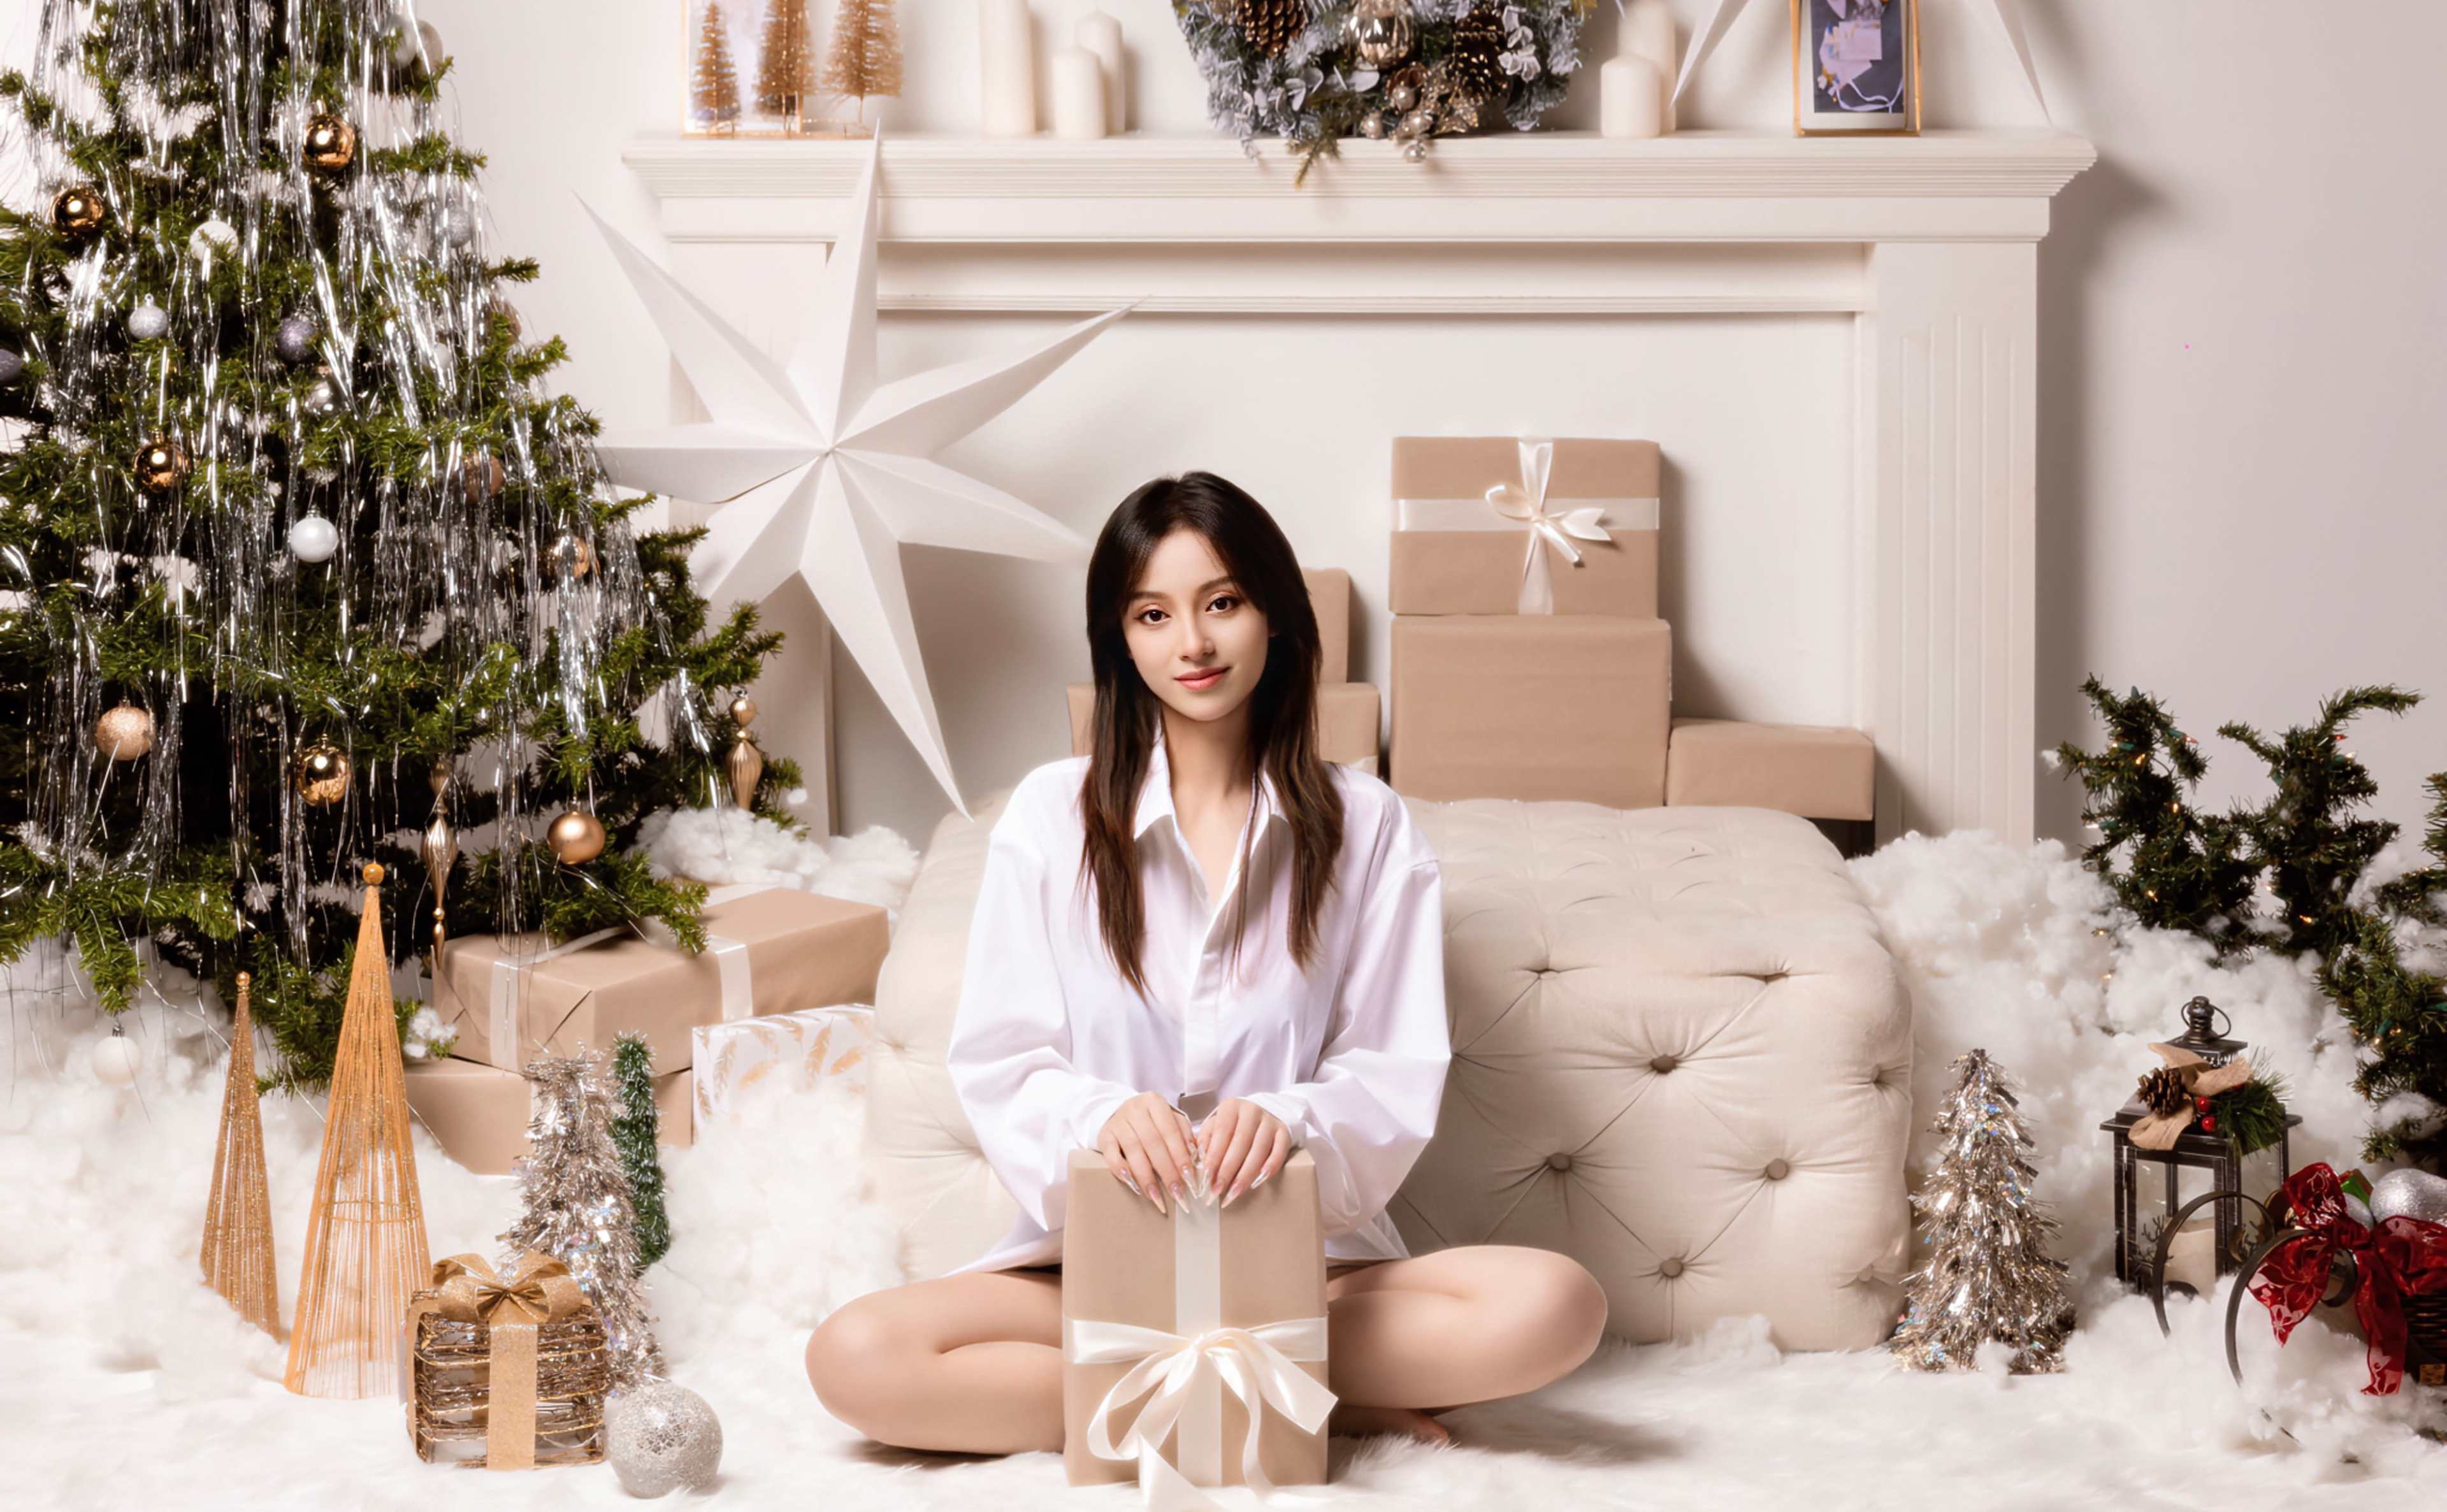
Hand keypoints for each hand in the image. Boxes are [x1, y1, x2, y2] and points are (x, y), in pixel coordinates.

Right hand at [1096, 1092, 1197, 1215]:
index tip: (1189, 1178)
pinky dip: (1122, 1171)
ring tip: (1157, 1197)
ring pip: (1133, 1151)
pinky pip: (1111, 1155)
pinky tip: (1134, 1186)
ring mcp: (1118, 1122)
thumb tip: (1194, 1157)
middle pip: (1153, 1143)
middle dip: (1166, 1171)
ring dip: (1146, 1177)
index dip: (1180, 1156)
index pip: (1170, 1131)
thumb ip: (1183, 1134)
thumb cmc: (1151, 1121)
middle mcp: (1135, 1109)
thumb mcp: (1169, 1119)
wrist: (1120, 1113)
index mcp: (1155, 1102)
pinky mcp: (1104, 1135)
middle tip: (1176, 1193)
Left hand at [1195, 1098, 1288, 1209]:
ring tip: (1234, 1193)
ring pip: (1259, 1149)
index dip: (1214, 1156)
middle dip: (1228, 1169)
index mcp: (1231, 1107)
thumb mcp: (1214, 1127)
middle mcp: (1252, 1110)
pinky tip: (1260, 1181)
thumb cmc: (1231, 1126)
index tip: (1206, 1178)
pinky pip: (1280, 1151)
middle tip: (1217, 1190)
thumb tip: (1200, 1161)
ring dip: (1246, 1174)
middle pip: (1240, 1142)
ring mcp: (1270, 1121)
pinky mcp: (1284, 1132)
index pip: (1222, 1132)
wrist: (1258, 1116)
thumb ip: (1205, 1141)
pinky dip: (1271, 1166)